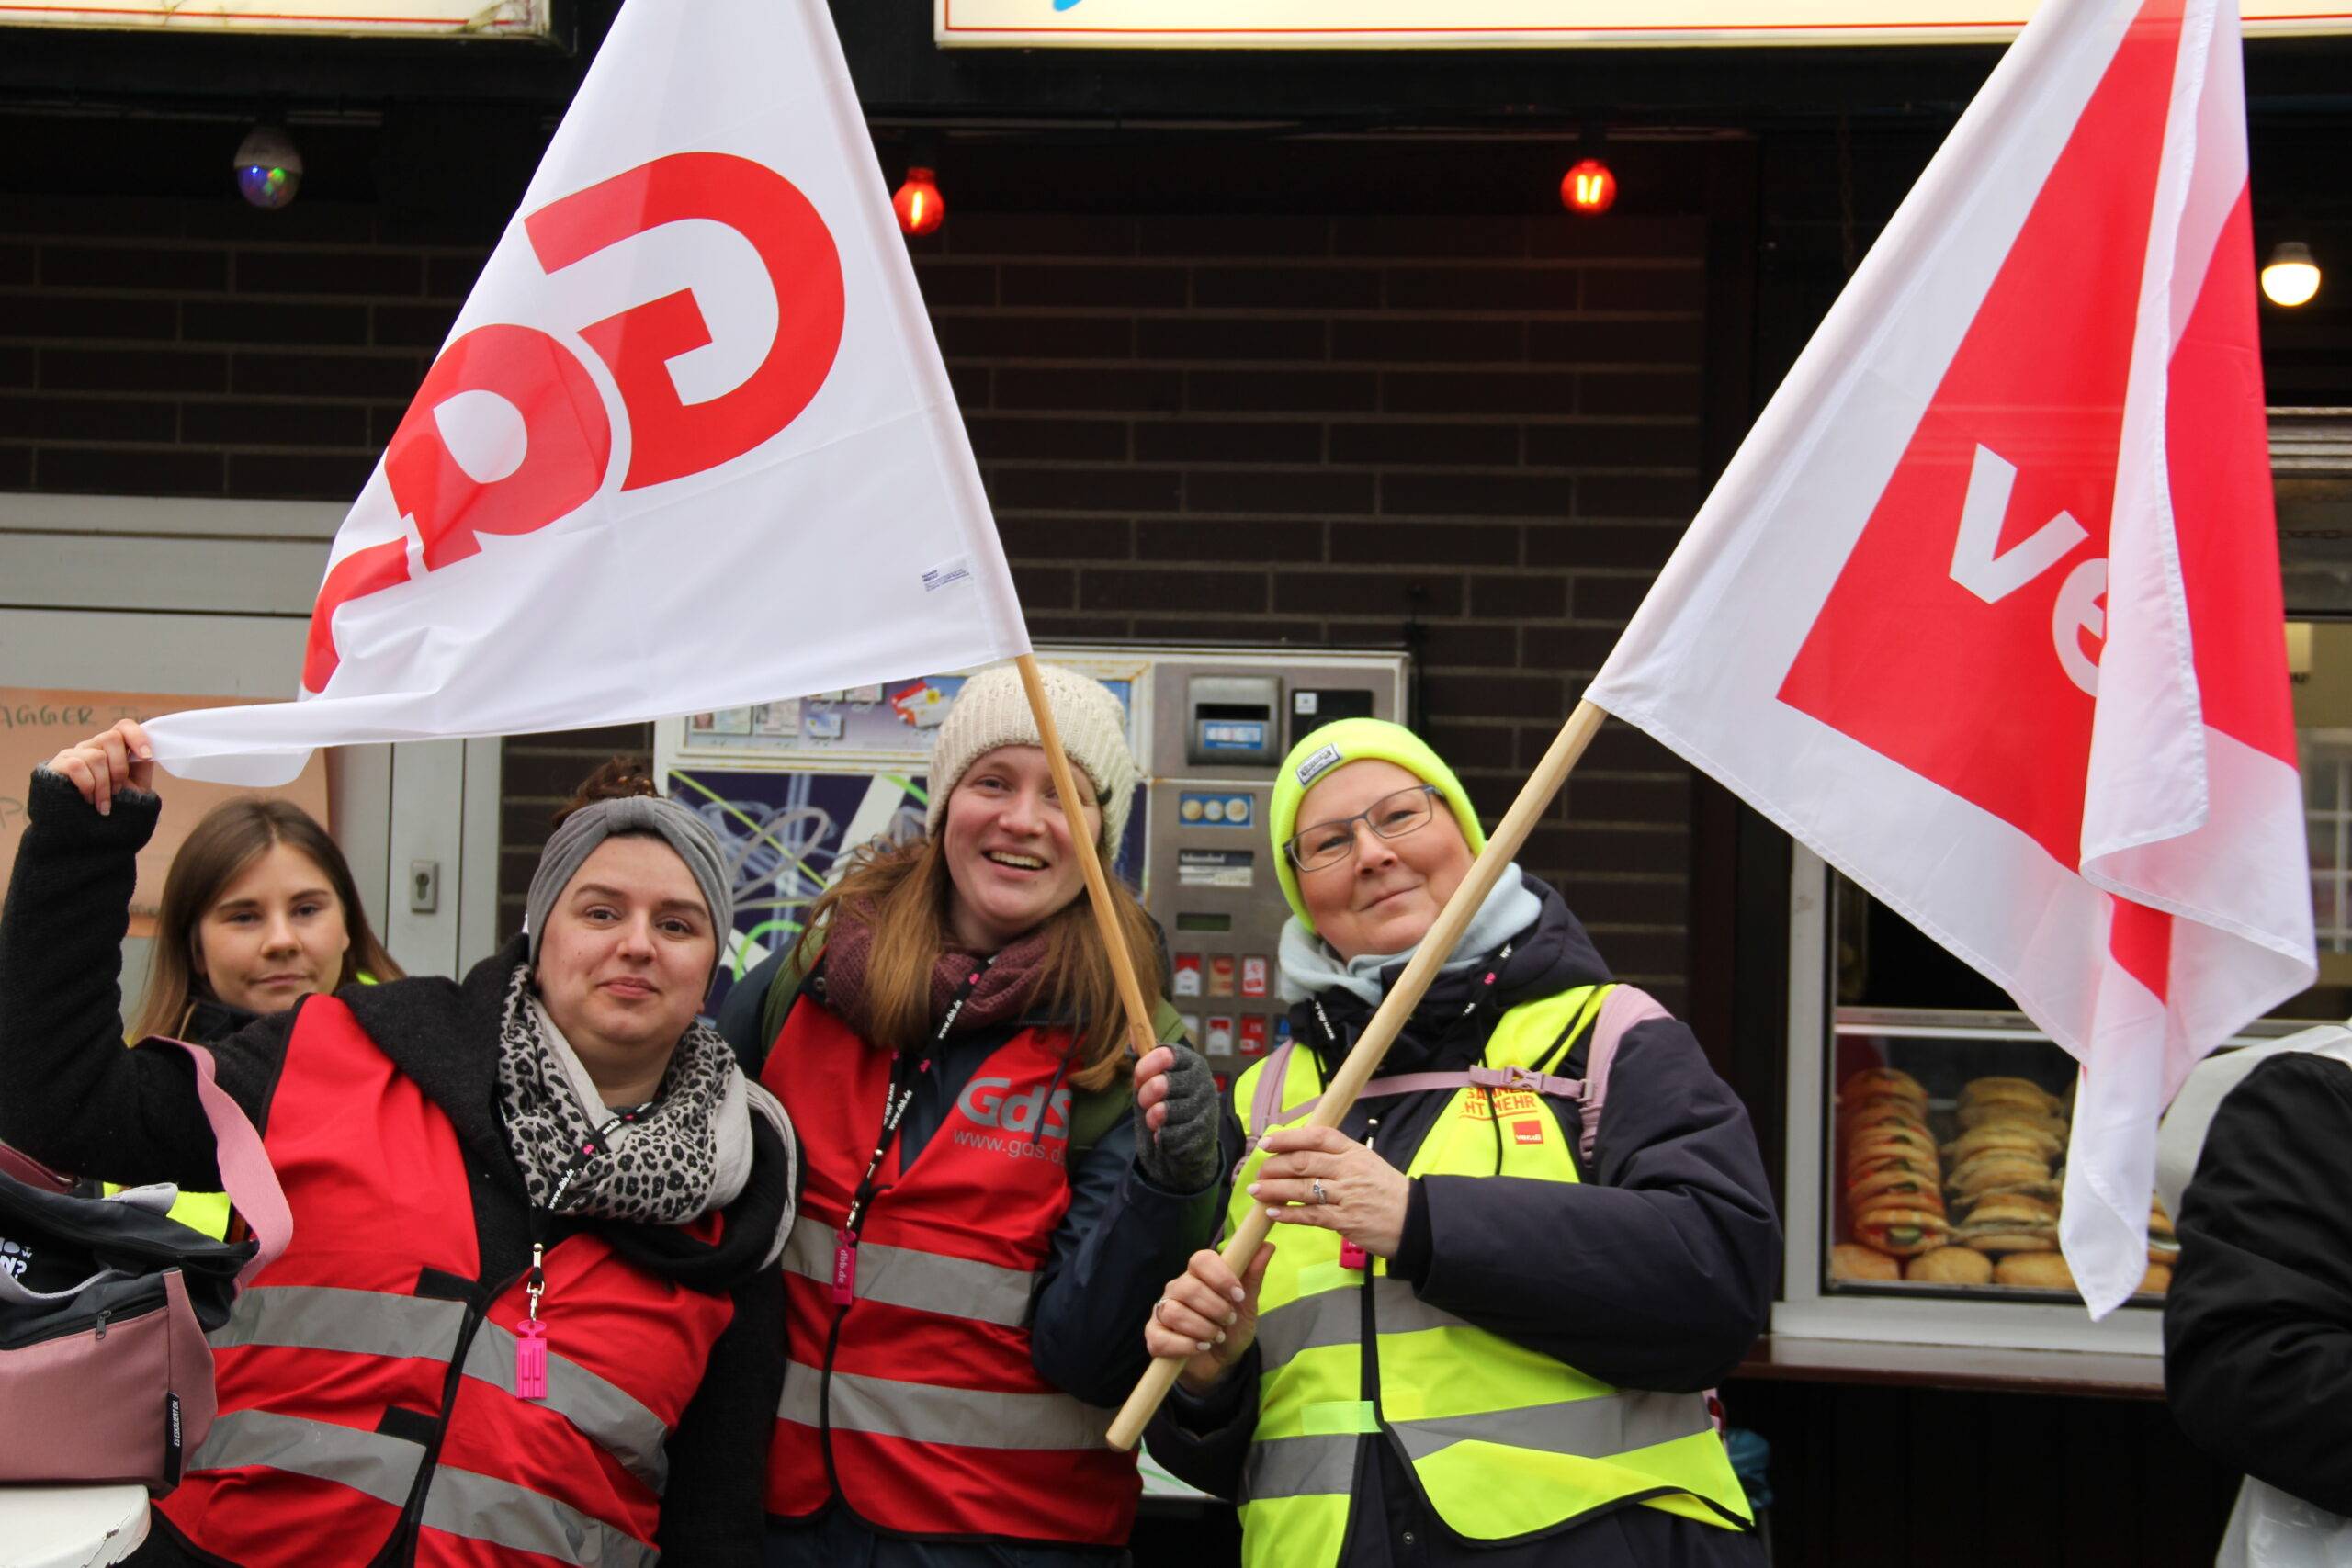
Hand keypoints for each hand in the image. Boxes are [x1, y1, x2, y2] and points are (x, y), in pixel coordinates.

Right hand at [47, 719, 154, 816]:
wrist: (85, 828)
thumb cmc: (113, 805)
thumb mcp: (135, 786)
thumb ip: (142, 766)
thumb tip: (148, 752)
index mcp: (112, 748)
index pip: (124, 726)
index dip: (137, 737)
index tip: (147, 757)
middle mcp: (92, 746)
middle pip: (112, 738)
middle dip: (120, 768)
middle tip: (118, 790)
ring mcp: (73, 754)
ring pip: (96, 756)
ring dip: (104, 784)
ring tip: (103, 804)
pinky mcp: (57, 765)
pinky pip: (77, 766)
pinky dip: (87, 785)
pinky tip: (88, 800)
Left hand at [1133, 1042, 1219, 1193]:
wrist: (1188, 1143)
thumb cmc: (1169, 1103)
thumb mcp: (1154, 1078)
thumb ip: (1144, 1056)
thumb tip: (1130, 1028)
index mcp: (1192, 1063)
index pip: (1169, 1054)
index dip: (1148, 1064)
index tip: (1138, 1075)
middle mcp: (1203, 1082)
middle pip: (1164, 1083)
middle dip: (1146, 1094)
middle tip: (1143, 1101)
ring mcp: (1205, 1108)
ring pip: (1166, 1111)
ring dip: (1152, 1117)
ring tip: (1153, 1119)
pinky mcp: (1202, 1134)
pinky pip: (1171, 1133)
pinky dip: (1161, 1136)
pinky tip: (1164, 1134)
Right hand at [1144, 1243, 1275, 1394]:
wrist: (1222, 1363)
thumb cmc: (1231, 1328)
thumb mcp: (1246, 1305)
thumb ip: (1253, 1276)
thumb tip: (1267, 1246)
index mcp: (1198, 1275)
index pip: (1201, 1260)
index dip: (1220, 1276)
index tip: (1239, 1295)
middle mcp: (1177, 1289)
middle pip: (1188, 1287)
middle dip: (1215, 1308)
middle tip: (1229, 1321)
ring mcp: (1162, 1311)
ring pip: (1174, 1313)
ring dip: (1202, 1329)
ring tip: (1216, 1337)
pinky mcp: (1154, 1336)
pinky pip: (1162, 1338)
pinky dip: (1186, 1346)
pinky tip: (1199, 1348)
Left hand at [1247, 1125, 1409, 1258]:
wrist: (1415, 1220)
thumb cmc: (1386, 1191)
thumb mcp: (1366, 1163)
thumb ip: (1337, 1157)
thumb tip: (1300, 1153)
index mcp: (1354, 1151)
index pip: (1316, 1137)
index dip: (1288, 1138)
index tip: (1266, 1143)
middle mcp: (1349, 1169)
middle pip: (1303, 1162)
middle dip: (1275, 1166)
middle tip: (1258, 1172)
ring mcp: (1347, 1196)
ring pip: (1302, 1189)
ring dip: (1274, 1190)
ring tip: (1257, 1191)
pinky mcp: (1346, 1221)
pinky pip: (1311, 1215)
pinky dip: (1289, 1214)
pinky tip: (1273, 1213)